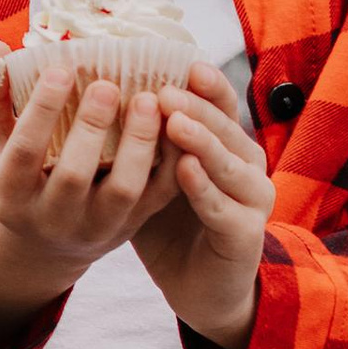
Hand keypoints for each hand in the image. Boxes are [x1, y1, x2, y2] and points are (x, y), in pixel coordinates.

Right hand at [0, 42, 181, 348]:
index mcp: (11, 194)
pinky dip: (172, 160)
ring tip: (148, 100)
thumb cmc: (16, 176)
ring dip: (139, 143)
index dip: (42, 111)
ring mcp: (96, 226)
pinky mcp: (132, 225)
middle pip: (74, 176)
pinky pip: (159, 195)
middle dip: (92, 127)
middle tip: (108, 84)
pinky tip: (176, 121)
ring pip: (124, 190)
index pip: (25, 152)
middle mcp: (52, 217)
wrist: (45, 244)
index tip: (60, 69)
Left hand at [131, 66, 275, 348]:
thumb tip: (96, 94)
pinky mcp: (246, 233)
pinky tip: (184, 170)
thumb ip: (139, 140)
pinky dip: (204, 188)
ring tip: (172, 120)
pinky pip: (223, 206)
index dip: (206, 84)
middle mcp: (246, 164)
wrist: (199, 287)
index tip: (182, 61)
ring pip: (229, 162)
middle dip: (196, 105)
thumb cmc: (171, 226)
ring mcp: (252, 198)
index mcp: (224, 144)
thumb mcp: (151, 175)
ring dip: (201, 139)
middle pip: (225, 126)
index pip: (219, 105)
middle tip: (165, 89)